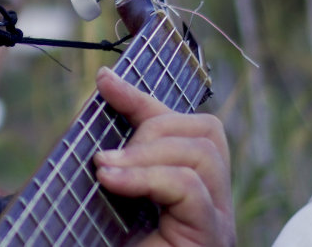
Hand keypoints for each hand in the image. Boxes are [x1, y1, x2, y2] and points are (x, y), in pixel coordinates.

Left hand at [93, 67, 234, 246]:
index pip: (185, 125)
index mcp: (185, 190)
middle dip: (154, 123)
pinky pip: (191, 187)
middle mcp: (209, 204)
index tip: (104, 81)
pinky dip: (149, 175)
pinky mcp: (208, 239)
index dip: (145, 98)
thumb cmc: (98, 241)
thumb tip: (105, 84)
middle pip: (205, 131)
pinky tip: (112, 179)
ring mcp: (213, 223)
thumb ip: (109, 150)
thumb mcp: (100, 190)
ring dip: (147, 150)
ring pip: (202, 152)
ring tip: (106, 170)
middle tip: (108, 154)